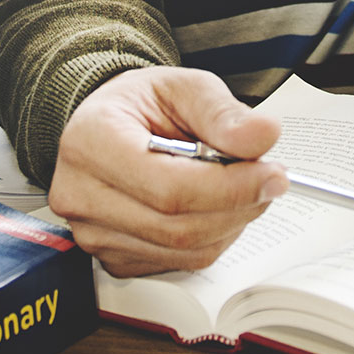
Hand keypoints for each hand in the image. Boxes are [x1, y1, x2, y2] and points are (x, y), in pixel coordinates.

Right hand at [50, 67, 288, 277]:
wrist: (108, 127)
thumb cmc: (142, 106)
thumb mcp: (184, 88)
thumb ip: (222, 113)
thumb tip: (262, 136)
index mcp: (91, 142)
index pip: (168, 188)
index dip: (229, 188)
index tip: (272, 173)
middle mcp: (81, 195)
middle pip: (178, 227)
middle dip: (238, 207)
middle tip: (269, 179)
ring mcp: (92, 233)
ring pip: (184, 251)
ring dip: (229, 224)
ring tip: (238, 187)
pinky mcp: (111, 259)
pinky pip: (179, 264)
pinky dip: (210, 239)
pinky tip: (210, 208)